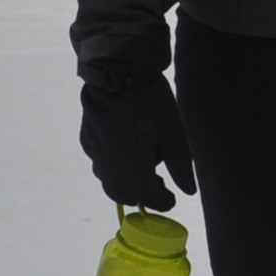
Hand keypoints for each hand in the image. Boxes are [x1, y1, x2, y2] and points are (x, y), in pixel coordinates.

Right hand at [80, 72, 194, 210]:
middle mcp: (110, 168)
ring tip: (145, 159)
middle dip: (142, 193)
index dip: (162, 202)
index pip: (148, 198)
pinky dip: (115, 163)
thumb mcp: (173, 134)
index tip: (172, 198)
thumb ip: (180, 166)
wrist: (116, 73)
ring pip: (110, 179)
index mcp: (134, 169)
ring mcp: (96, 154)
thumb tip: (188, 191)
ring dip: (127, 179)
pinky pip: (101, 162)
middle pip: (124, 194)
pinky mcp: (87, 140)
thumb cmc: (150, 102)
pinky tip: (127, 144)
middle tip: (158, 182)